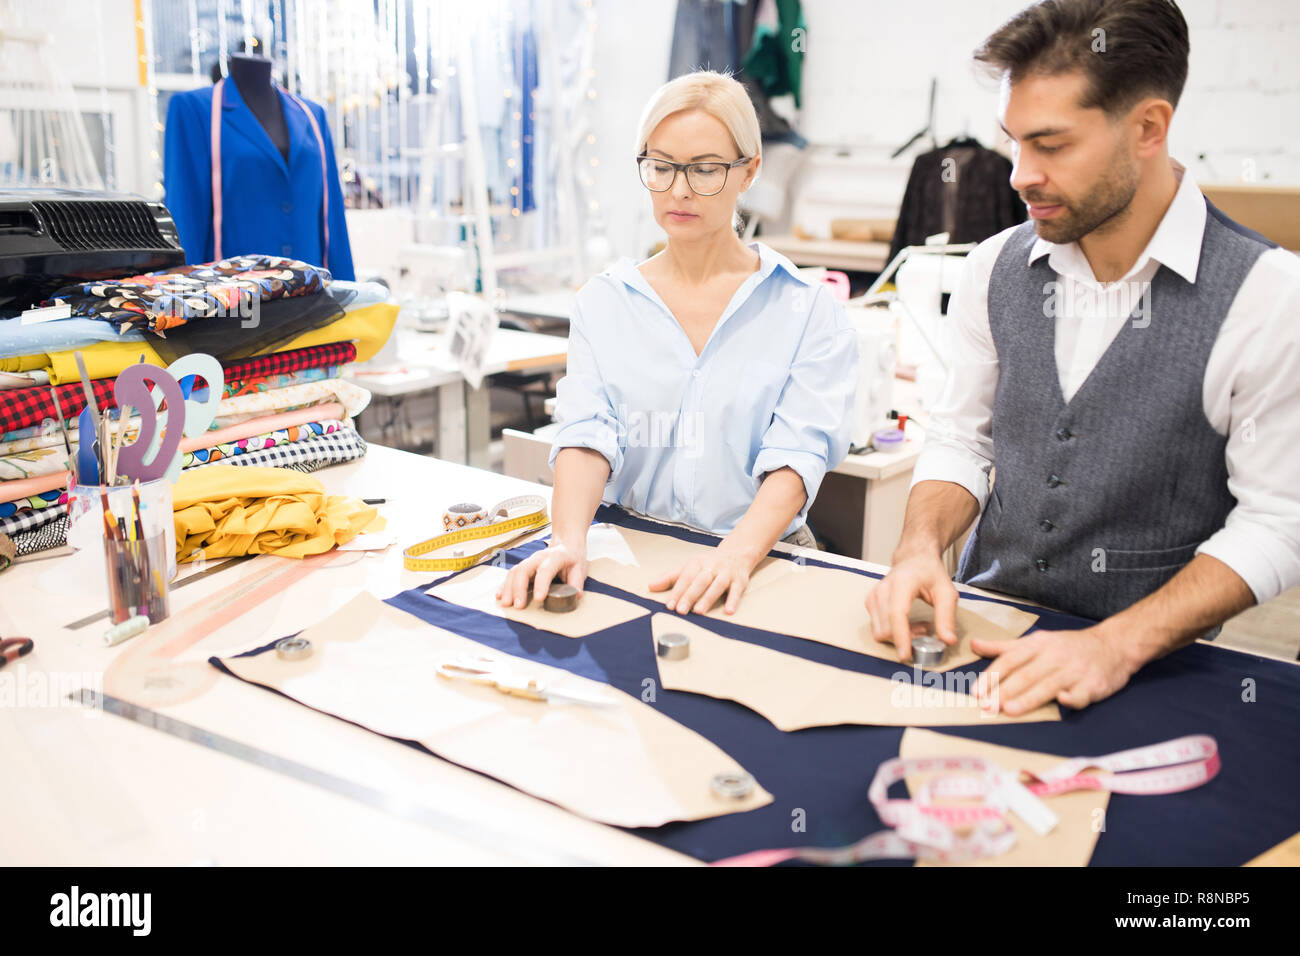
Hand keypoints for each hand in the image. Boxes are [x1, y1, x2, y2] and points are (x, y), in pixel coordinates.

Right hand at [495, 542, 586, 608]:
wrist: (565, 543)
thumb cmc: (572, 558)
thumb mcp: (580, 568)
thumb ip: (576, 581)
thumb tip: (575, 595)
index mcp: (555, 557)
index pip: (546, 569)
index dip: (541, 584)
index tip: (538, 599)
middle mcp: (539, 557)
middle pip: (524, 570)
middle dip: (519, 588)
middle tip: (518, 606)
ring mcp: (529, 561)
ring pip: (515, 572)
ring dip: (509, 588)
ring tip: (506, 604)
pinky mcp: (523, 566)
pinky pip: (511, 574)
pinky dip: (504, 585)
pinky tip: (499, 596)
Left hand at [649, 546, 755, 614]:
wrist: (738, 552)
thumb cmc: (709, 563)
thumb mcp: (689, 566)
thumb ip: (671, 577)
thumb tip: (651, 586)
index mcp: (698, 562)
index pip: (686, 577)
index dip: (677, 591)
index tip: (669, 605)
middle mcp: (712, 566)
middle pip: (700, 581)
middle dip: (690, 595)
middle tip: (681, 610)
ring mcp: (727, 573)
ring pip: (718, 585)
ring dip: (708, 598)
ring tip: (699, 611)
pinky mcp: (740, 580)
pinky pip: (737, 590)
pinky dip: (733, 600)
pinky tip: (729, 611)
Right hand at [864, 552, 958, 662]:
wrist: (914, 558)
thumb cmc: (930, 573)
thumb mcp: (946, 592)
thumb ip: (947, 617)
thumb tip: (948, 641)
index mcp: (902, 583)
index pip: (897, 614)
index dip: (901, 637)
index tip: (906, 655)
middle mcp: (883, 589)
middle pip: (886, 628)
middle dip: (905, 639)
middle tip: (926, 630)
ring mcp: (873, 596)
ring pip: (880, 631)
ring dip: (899, 637)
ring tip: (918, 625)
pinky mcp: (870, 602)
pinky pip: (878, 628)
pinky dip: (893, 632)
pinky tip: (907, 622)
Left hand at [972, 626, 1137, 714]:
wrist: (1113, 644)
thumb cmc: (1068, 646)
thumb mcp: (1037, 641)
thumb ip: (1004, 647)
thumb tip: (974, 645)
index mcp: (1038, 645)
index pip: (1010, 660)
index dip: (992, 675)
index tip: (977, 691)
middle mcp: (1055, 656)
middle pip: (1026, 674)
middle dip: (1005, 690)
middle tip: (988, 706)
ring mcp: (1075, 670)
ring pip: (1049, 685)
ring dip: (1029, 698)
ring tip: (1010, 710)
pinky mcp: (1094, 684)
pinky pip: (1081, 693)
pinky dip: (1073, 697)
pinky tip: (1062, 702)